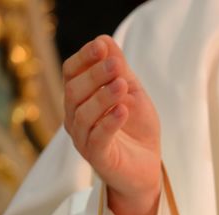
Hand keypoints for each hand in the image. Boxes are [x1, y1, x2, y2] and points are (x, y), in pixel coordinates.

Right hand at [63, 35, 160, 214]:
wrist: (146, 169)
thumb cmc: (137, 130)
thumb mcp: (133, 95)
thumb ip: (120, 71)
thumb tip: (106, 40)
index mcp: (80, 100)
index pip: (71, 73)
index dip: (84, 58)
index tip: (101, 46)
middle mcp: (75, 118)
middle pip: (75, 91)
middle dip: (95, 75)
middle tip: (115, 65)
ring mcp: (83, 139)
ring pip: (84, 114)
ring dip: (103, 97)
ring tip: (122, 85)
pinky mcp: (97, 157)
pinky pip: (97, 138)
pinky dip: (109, 122)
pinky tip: (123, 111)